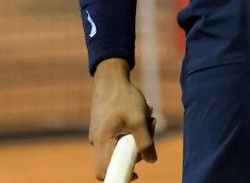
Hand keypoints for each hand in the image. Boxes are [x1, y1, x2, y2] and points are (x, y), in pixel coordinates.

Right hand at [89, 59, 156, 180]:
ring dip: (137, 136)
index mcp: (102, 141)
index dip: (120, 176)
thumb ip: (146, 142)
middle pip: (117, 159)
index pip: (104, 171)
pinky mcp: (105, 127)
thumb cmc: (124, 97)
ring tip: (148, 118)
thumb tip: (152, 160)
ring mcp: (100, 133)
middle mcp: (97, 140)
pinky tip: (140, 114)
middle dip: (137, 150)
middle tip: (150, 131)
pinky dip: (132, 129)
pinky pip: (120, 136)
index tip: (137, 173)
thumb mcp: (139, 120)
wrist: (111, 77)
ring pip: (121, 146)